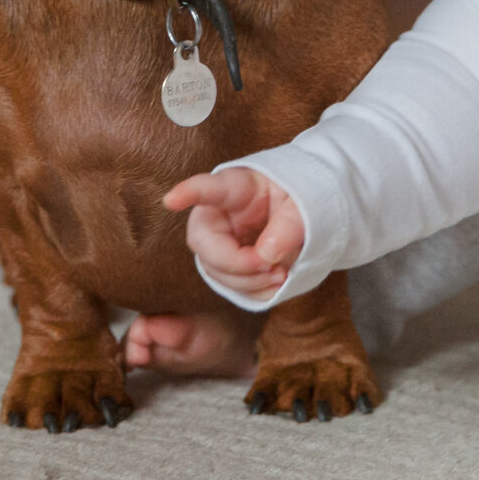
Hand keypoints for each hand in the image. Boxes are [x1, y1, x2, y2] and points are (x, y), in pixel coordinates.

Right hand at [163, 168, 302, 298]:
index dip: (188, 193)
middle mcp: (218, 214)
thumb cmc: (302, 200)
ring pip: (214, 270)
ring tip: (281, 275)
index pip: (209, 188)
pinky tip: (276, 284)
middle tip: (273, 266)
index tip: (171, 200)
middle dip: (236, 263)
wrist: (307, 218)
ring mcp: (219, 241)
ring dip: (248, 282)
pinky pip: (230, 287)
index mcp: (237, 187)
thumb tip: (266, 255)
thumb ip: (289, 225)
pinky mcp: (227, 265)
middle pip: (204, 243)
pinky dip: (254, 292)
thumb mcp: (306, 204)